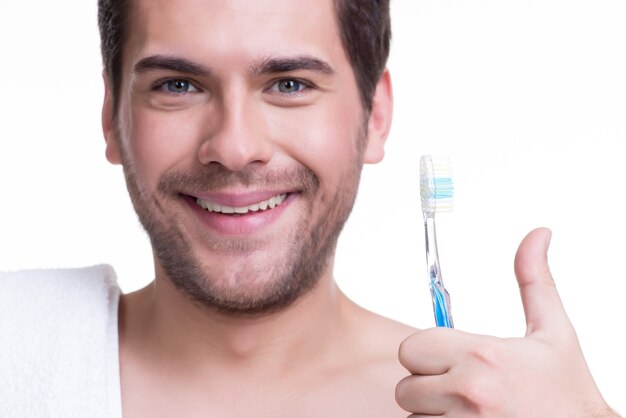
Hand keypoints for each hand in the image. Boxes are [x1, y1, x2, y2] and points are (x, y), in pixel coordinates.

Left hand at [396, 228, 617, 416]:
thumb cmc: (567, 394)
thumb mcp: (554, 334)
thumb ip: (535, 281)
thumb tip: (537, 234)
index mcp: (482, 356)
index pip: (411, 348)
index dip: (428, 355)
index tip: (455, 362)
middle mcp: (467, 394)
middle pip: (406, 387)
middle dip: (429, 388)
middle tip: (464, 392)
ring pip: (413, 417)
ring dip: (433, 416)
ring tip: (472, 414)